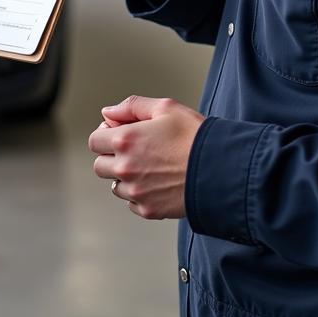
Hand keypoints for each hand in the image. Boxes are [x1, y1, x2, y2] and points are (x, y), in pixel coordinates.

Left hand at [87, 95, 203, 218]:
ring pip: (115, 186)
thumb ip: (132, 106)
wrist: (222, 169)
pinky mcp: (149, 210)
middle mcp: (125, 168)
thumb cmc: (196, 136)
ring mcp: (136, 191)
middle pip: (100, 166)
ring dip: (126, 177)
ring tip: (150, 167)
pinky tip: (158, 183)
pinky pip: (132, 203)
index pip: (95, 141)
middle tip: (135, 151)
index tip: (119, 134)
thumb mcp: (166, 108)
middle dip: (112, 157)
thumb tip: (108, 113)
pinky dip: (140, 195)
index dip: (106, 135)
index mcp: (125, 140)